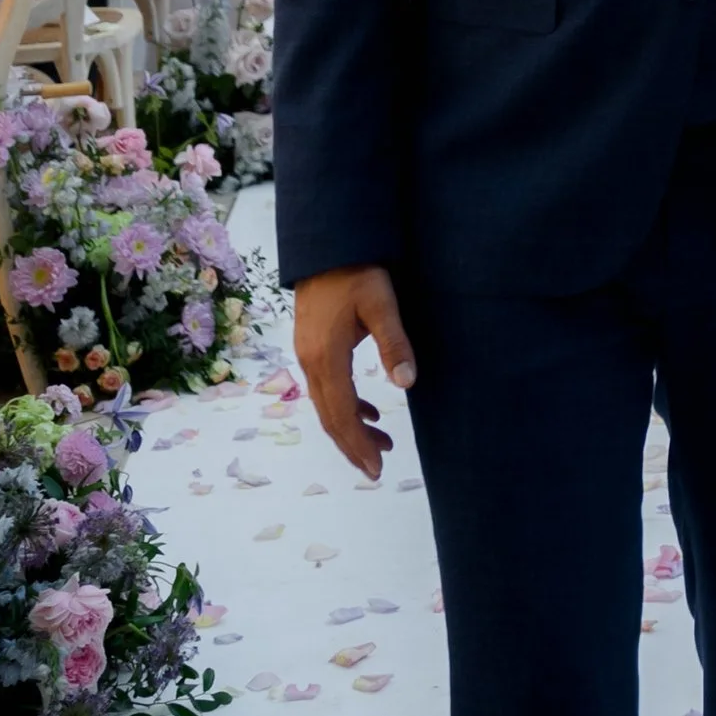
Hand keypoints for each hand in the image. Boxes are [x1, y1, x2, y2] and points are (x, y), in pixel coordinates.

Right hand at [293, 265, 416, 478]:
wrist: (326, 245)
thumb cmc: (356, 271)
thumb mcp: (381, 304)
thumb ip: (394, 343)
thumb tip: (407, 384)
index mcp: (326, 357)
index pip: (342, 414)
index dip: (358, 444)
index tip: (376, 469)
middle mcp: (311, 362)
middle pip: (330, 416)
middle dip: (353, 445)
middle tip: (377, 470)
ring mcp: (308, 355)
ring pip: (327, 405)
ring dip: (351, 428)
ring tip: (381, 444)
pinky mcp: (312, 347)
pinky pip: (327, 388)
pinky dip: (346, 406)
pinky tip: (368, 413)